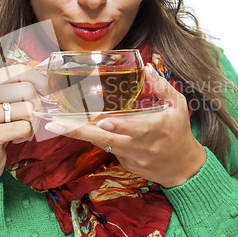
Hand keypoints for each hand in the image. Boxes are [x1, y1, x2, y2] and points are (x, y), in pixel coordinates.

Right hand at [0, 64, 48, 186]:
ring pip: (28, 109)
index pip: (19, 70)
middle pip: (27, 89)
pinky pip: (25, 128)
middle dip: (37, 106)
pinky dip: (27, 135)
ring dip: (33, 123)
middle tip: (31, 118)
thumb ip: (16, 87)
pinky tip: (16, 139)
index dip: (39, 81)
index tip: (45, 92)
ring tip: (21, 129)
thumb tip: (46, 76)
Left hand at [45, 64, 205, 187]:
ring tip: (56, 124)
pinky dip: (95, 137)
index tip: (102, 121)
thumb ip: (162, 87)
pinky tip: (80, 127)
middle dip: (78, 132)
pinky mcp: (125, 163)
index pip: (133, 128)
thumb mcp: (178, 107)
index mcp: (154, 129)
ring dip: (80, 134)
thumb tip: (147, 67)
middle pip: (104, 139)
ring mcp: (130, 157)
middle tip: (54, 124)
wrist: (183, 168)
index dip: (117, 125)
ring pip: (101, 144)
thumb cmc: (180, 132)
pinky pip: (108, 148)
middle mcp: (139, 146)